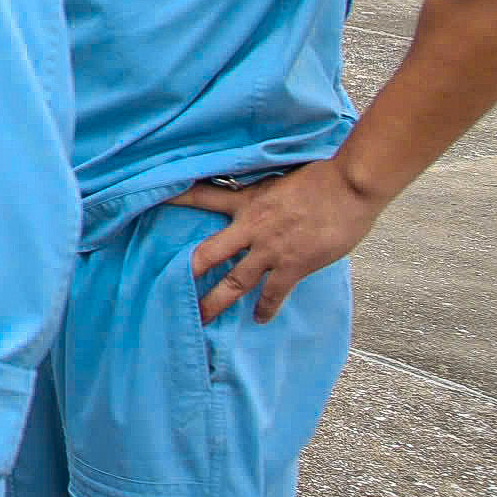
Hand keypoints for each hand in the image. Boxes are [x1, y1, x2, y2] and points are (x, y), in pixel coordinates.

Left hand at [175, 159, 381, 322]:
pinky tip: (259, 319)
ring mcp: (270, 249)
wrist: (349, 186)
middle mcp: (250, 227)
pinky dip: (265, 308)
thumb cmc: (321, 177)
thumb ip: (261, 193)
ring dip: (216, 302)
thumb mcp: (278, 178)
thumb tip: (256, 198)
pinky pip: (273, 293)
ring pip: (234, 282)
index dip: (174, 200)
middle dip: (187, 273)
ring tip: (201, 317)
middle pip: (207, 253)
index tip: (147, 204)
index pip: (200, 196)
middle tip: (167, 287)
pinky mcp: (293, 265)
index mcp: (246, 201)